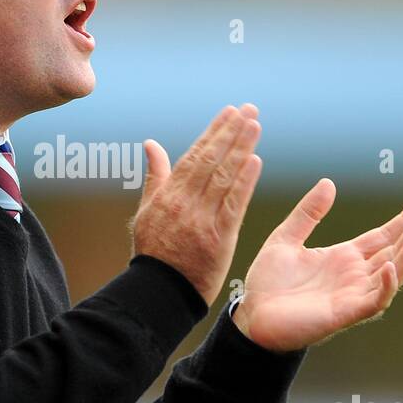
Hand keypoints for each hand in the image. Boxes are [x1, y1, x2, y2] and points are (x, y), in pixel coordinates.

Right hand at [129, 104, 262, 305]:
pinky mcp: (218, 239)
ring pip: (224, 178)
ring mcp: (202, 220)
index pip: (195, 155)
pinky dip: (244, 183)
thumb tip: (151, 144)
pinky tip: (255, 162)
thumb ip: (155, 176)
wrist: (160, 292)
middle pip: (212, 161)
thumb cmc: (154, 252)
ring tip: (255, 125)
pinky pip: (233, 206)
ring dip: (241, 149)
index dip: (214, 132)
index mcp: (168, 195)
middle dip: (231, 132)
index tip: (229, 112)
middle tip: (249, 110)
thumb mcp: (147, 211)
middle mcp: (185, 203)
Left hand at [232, 179, 402, 351]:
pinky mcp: (345, 313)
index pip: (382, 237)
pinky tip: (391, 266)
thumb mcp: (285, 238)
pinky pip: (375, 301)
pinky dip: (387, 285)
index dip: (402, 222)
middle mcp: (354, 275)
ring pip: (393, 275)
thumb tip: (329, 182)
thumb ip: (308, 213)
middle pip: (393, 252)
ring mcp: (352, 294)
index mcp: (344, 257)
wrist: (251, 315)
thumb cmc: (268, 283)